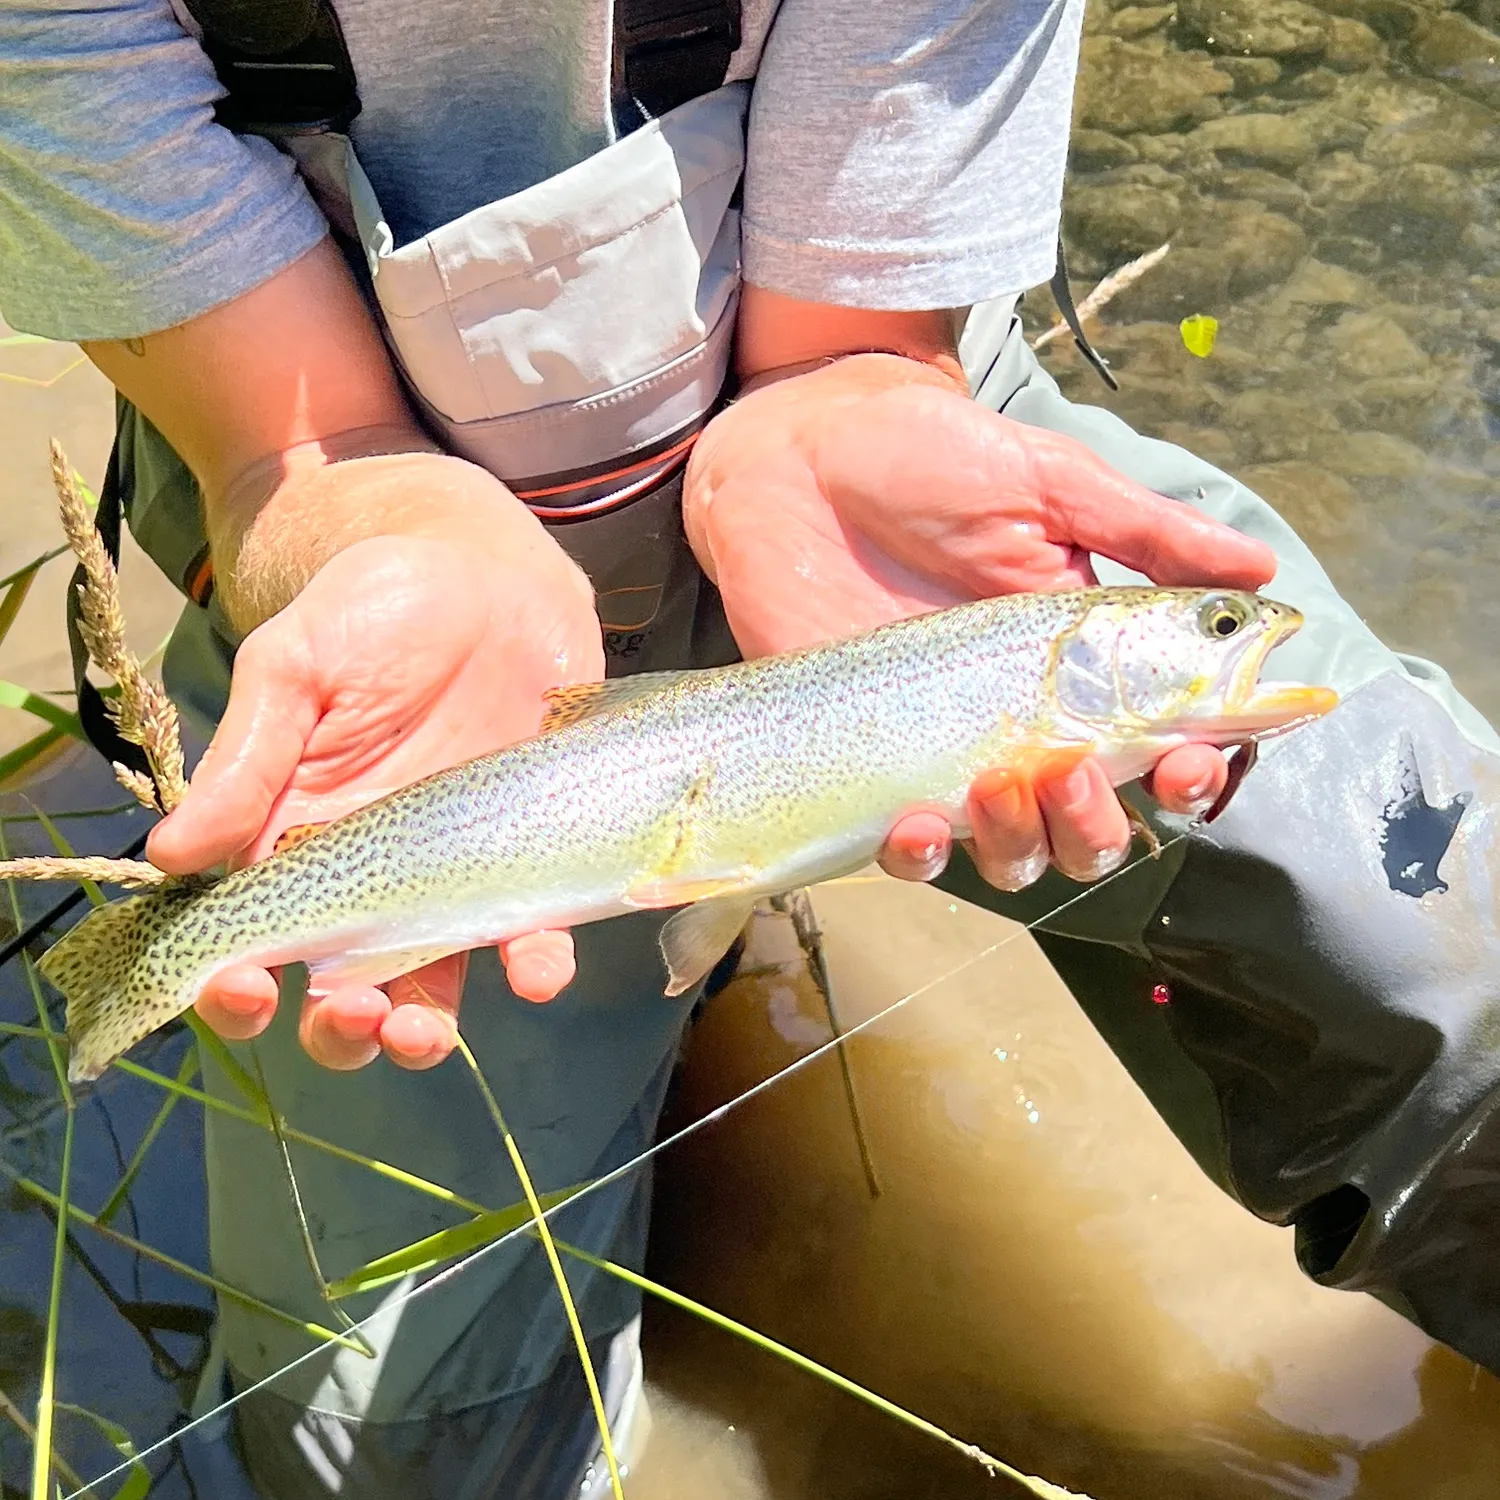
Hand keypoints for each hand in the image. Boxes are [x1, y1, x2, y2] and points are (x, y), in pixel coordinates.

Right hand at [147, 461, 600, 1070]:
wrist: (488, 570)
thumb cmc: (376, 607)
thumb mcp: (298, 666)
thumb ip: (248, 758)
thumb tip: (170, 857)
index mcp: (293, 837)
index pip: (251, 937)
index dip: (233, 985)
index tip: (239, 986)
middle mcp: (372, 874)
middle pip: (341, 987)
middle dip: (338, 1029)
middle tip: (350, 1015)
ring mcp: (454, 873)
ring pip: (431, 984)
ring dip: (423, 1030)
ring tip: (422, 1031)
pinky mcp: (529, 855)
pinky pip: (531, 931)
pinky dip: (535, 963)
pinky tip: (536, 968)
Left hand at [684, 351, 1276, 888]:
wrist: (798, 455)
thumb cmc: (926, 456)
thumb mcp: (1046, 481)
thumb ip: (1146, 531)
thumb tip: (1263, 570)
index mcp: (1082, 662)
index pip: (1159, 744)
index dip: (1190, 771)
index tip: (1192, 763)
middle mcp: (1023, 721)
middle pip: (1089, 825)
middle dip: (1100, 826)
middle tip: (1078, 775)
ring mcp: (944, 748)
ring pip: (1010, 850)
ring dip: (1023, 842)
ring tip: (1001, 781)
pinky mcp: (867, 758)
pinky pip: (903, 845)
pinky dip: (918, 855)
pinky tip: (915, 823)